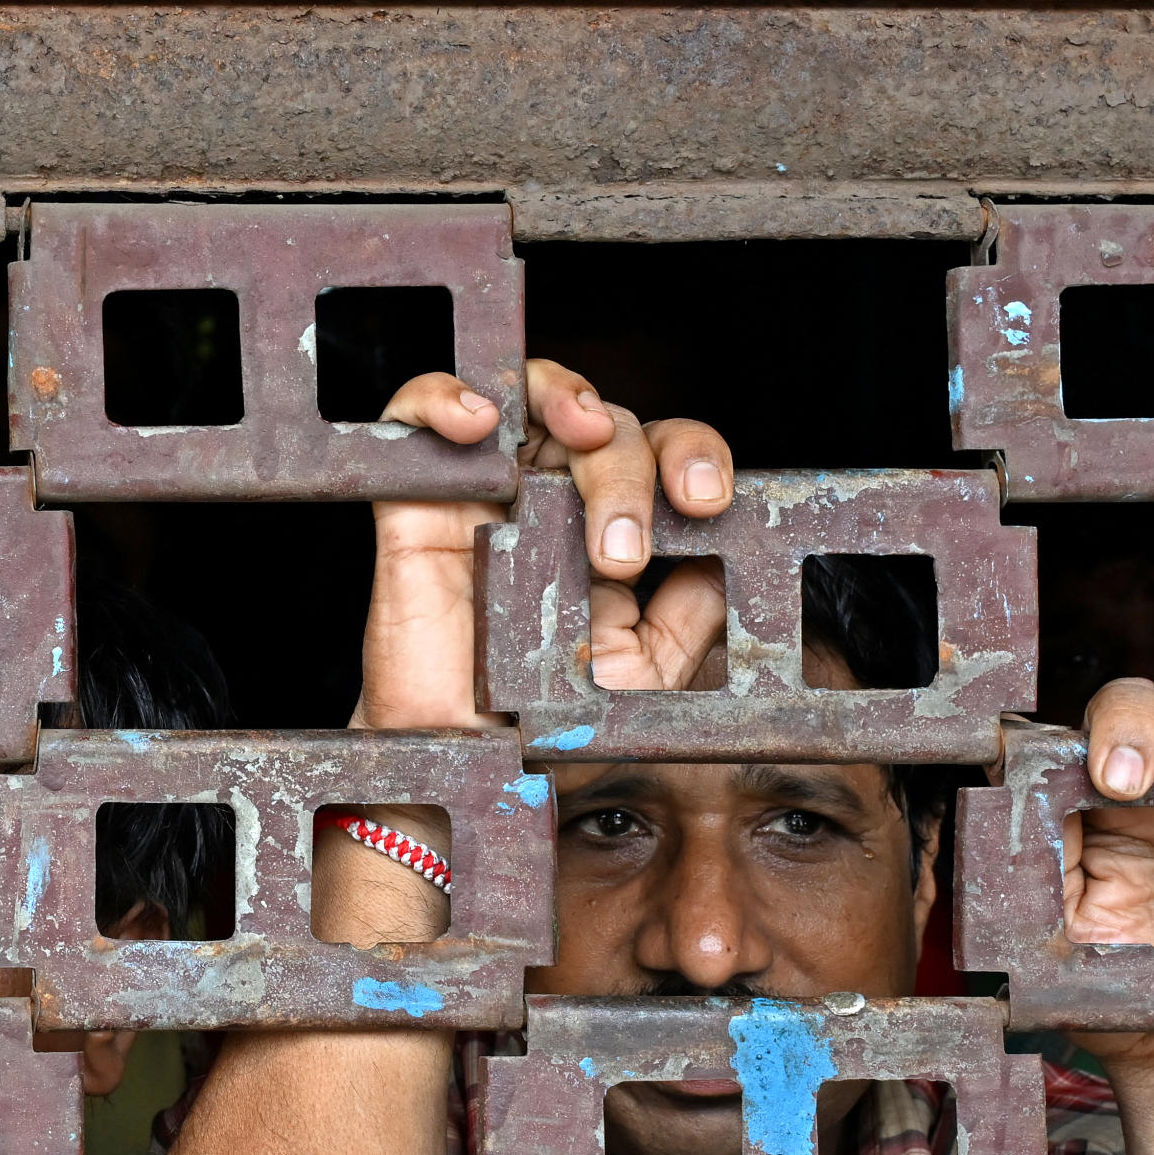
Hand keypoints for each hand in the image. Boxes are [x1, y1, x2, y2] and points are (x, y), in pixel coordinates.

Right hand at [355, 359, 733, 729]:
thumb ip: (694, 610)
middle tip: (621, 552)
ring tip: (584, 430)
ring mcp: (487, 491)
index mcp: (610, 523)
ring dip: (565, 395)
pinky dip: (443, 396)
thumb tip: (737, 551)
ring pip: (530, 395)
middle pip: (605, 423)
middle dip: (628, 467)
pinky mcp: (416, 500)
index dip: (691, 454)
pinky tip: (477, 422)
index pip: (661, 453)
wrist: (461, 759)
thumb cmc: (543, 717)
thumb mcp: (645, 669)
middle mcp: (554, 495)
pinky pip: (416, 413)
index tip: (705, 501)